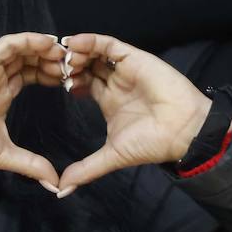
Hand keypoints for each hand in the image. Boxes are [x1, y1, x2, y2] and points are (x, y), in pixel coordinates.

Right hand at [0, 33, 65, 190]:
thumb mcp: (7, 155)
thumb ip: (33, 165)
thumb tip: (56, 185)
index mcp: (1, 96)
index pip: (30, 76)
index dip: (50, 75)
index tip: (71, 80)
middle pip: (29, 60)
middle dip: (51, 60)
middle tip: (73, 65)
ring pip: (21, 49)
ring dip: (44, 48)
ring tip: (63, 54)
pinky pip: (9, 44)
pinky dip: (29, 40)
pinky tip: (47, 43)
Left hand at [56, 33, 211, 194]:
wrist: (183, 133)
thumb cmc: (153, 144)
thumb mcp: (111, 156)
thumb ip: (85, 170)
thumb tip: (61, 190)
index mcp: (109, 100)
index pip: (82, 83)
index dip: (66, 81)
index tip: (48, 84)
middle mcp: (116, 82)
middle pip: (86, 65)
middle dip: (67, 65)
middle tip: (51, 68)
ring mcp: (125, 69)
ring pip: (95, 52)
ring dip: (76, 52)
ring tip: (62, 58)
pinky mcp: (135, 59)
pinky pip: (109, 44)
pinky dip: (91, 41)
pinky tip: (74, 43)